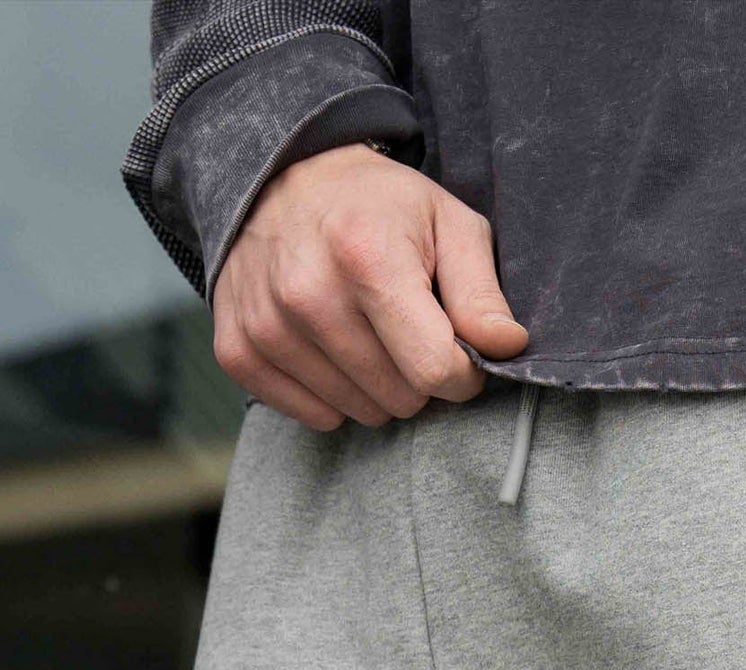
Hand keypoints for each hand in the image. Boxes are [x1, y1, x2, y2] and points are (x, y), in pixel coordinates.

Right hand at [212, 145, 527, 430]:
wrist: (283, 178)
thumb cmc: (380, 207)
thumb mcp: (448, 224)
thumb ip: (482, 291)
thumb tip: (506, 348)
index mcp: (365, 257)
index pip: (434, 370)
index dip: (461, 372)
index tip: (458, 348)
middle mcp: (307, 295)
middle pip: (400, 399)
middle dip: (416, 375)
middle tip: (404, 327)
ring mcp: (268, 326)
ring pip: (360, 413)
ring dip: (375, 385)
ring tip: (364, 328)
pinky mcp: (239, 350)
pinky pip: (315, 416)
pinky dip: (332, 393)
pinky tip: (329, 345)